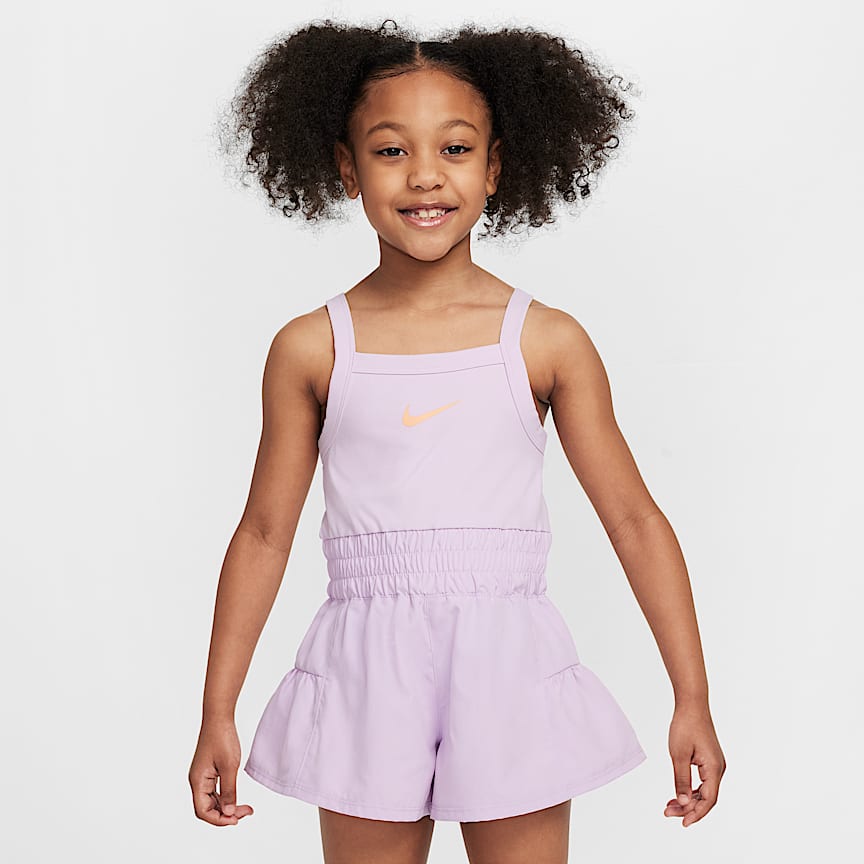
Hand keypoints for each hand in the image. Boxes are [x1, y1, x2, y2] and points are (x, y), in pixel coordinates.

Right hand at [189, 718, 254, 825]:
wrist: (219, 717)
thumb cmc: (222, 737)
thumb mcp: (229, 766)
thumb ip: (229, 790)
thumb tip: (228, 812)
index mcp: (198, 781)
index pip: (203, 811)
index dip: (219, 820)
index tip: (236, 819)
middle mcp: (197, 781)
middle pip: (208, 808)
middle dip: (226, 814)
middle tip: (247, 812)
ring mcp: (202, 776)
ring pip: (212, 800)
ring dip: (228, 806)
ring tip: (246, 808)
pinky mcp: (208, 771)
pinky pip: (215, 791)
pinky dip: (226, 796)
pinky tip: (237, 797)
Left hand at [664, 702, 725, 826]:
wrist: (692, 704)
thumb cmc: (685, 726)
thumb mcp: (679, 755)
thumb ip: (681, 780)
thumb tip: (684, 803)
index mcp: (714, 768)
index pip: (708, 800)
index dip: (696, 814)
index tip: (682, 823)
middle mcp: (719, 768)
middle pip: (706, 797)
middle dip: (688, 808)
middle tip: (668, 812)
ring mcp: (715, 764)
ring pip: (704, 790)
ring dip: (689, 800)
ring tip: (670, 805)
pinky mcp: (710, 760)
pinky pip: (703, 781)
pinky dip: (691, 789)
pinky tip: (679, 793)